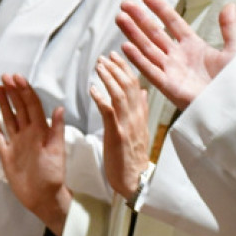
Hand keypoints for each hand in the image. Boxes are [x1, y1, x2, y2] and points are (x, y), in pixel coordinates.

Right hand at [0, 74, 70, 235]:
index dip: (25, 91)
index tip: (17, 78)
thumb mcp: (57, 152)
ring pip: (9, 118)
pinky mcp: (7, 155)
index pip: (32, 106)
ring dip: (4, 103)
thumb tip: (60, 109)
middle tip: (5, 76)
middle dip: (13, 92)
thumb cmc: (53, 176)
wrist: (44, 198)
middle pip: (19, 108)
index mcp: (40, 131)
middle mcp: (28, 134)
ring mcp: (17, 143)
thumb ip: (56, 130)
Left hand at [90, 53, 149, 201]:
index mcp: (141, 114)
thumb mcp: (140, 129)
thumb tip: (142, 92)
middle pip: (129, 85)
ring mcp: (127, 124)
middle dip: (117, 68)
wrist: (135, 179)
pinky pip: (110, 112)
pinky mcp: (117, 134)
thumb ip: (141, 109)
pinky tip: (93, 89)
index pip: (136, 84)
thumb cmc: (133, 156)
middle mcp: (136, 116)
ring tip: (99, 66)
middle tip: (105, 56)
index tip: (116, 56)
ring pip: (120, 94)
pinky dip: (101, 98)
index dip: (126, 68)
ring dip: (109, 78)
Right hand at [117, 0, 235, 110]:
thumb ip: (229, 28)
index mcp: (194, 46)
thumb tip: (229, 4)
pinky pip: (150, 71)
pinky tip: (126, 46)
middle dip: (139, 19)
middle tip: (124, 4)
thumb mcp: (235, 50)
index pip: (173, 23)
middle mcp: (179, 57)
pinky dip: (138, 59)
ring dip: (133, 34)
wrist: (235, 106)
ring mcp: (172, 71)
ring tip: (120, 18)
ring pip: (148, 49)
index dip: (160, 9)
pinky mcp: (169, 87)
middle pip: (155, 33)